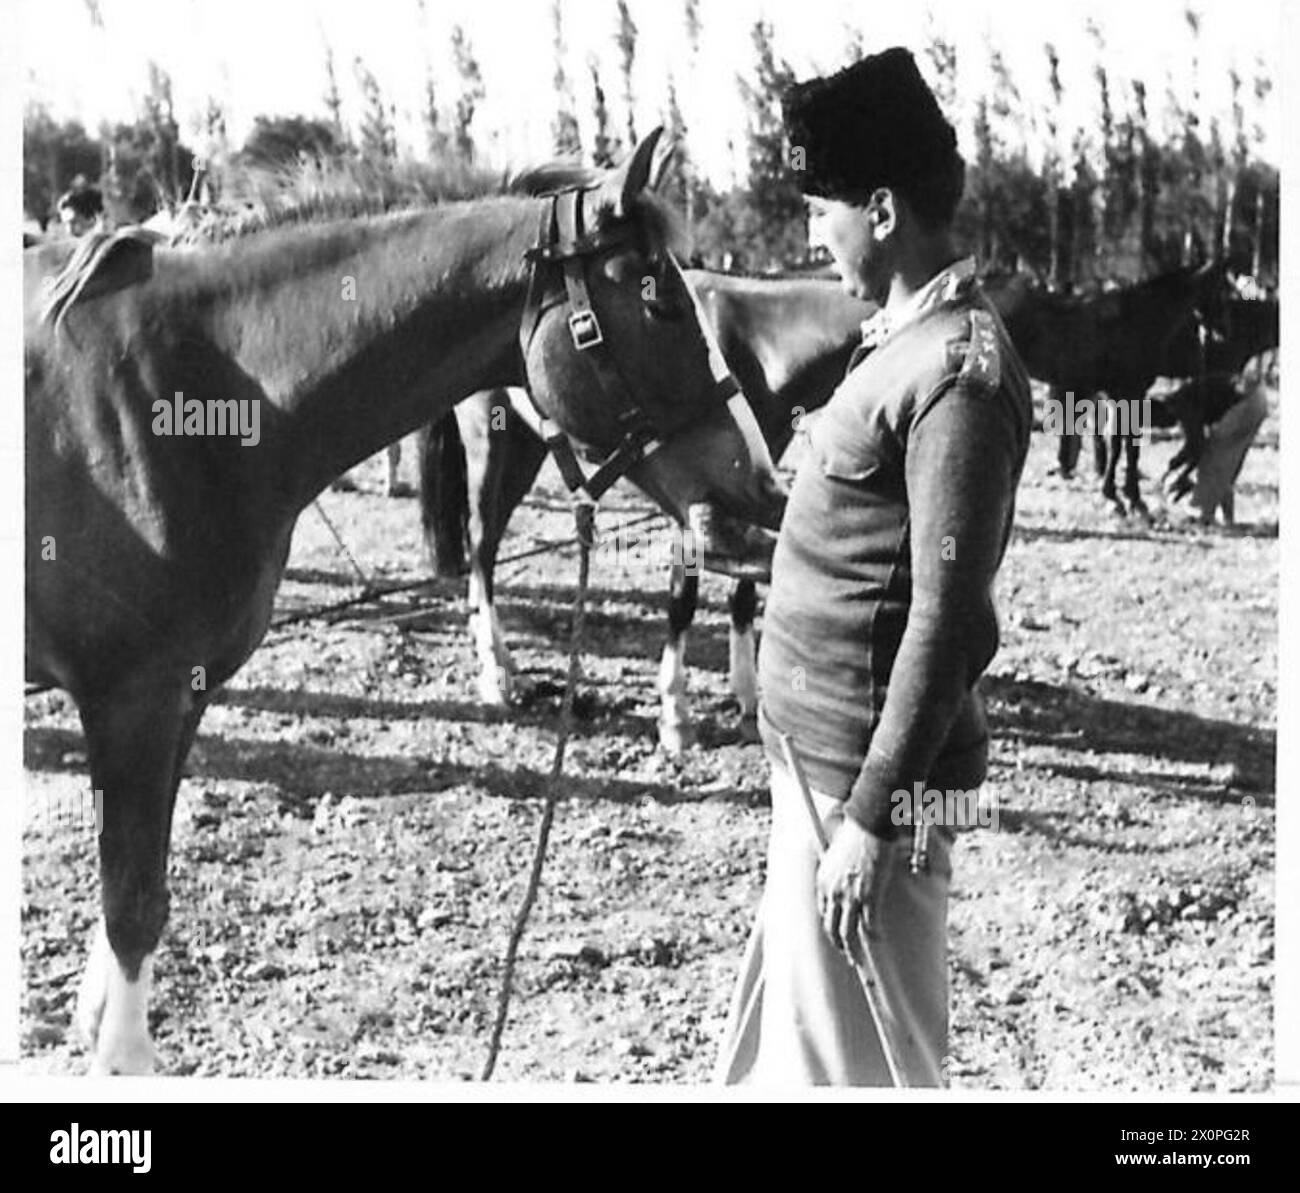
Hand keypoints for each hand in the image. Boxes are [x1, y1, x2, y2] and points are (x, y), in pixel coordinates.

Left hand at [816, 817, 891, 957]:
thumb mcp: (836, 854)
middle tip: (848, 955)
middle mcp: (832, 892)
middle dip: (839, 945)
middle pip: (831, 927)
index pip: (822, 913)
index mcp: (822, 881)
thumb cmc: (855, 834)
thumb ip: (835, 871)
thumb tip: (842, 878)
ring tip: (859, 959)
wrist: (869, 825)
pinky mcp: (868, 896)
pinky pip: (869, 925)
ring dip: (853, 949)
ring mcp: (849, 895)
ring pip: (847, 932)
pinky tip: (878, 941)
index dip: (830, 928)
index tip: (837, 936)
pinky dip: (873, 936)